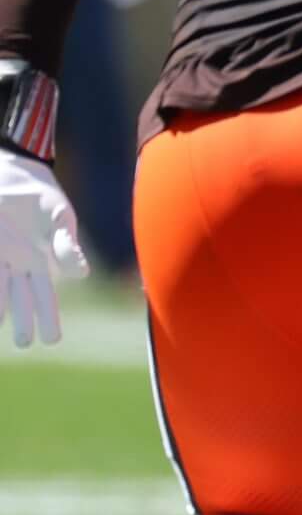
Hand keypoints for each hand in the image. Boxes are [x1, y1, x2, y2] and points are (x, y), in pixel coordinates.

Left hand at [0, 148, 86, 346]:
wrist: (12, 170)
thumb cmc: (40, 192)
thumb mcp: (58, 214)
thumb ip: (66, 243)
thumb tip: (81, 274)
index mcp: (40, 259)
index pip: (44, 295)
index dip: (48, 317)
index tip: (52, 340)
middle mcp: (17, 263)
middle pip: (21, 298)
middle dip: (23, 322)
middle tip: (26, 344)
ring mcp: (1, 255)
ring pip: (1, 289)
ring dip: (2, 310)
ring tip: (3, 331)